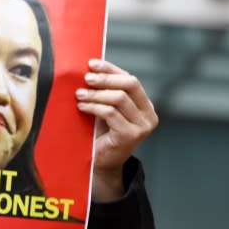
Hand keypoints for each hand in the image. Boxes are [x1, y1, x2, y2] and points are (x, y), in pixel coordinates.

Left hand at [76, 59, 157, 200]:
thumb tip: (90, 69)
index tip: (91, 64)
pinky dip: (94, 107)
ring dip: (96, 94)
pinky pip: (110, 113)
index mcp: (145, 106)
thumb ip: (106, 93)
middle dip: (105, 79)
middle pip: (130, 84)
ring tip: (79, 95)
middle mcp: (149, 115)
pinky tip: (81, 107)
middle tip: (86, 79)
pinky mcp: (131, 135)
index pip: (131, 80)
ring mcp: (143, 126)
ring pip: (119, 98)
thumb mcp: (106, 111)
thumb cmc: (100, 136)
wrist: (100, 164)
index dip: (112, 70)